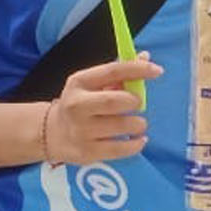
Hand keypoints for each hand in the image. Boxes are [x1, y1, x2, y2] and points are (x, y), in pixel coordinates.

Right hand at [46, 57, 163, 163]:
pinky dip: (136, 144)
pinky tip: (138, 140)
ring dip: (138, 124)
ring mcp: (80, 131)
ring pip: (121, 126)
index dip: (137, 69)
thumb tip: (145, 57)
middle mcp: (76, 106)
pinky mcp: (87, 152)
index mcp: (79, 82)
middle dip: (134, 102)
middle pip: (115, 101)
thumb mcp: (92, 84)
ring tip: (137, 124)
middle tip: (137, 105)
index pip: (112, 71)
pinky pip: (121, 149)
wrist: (52, 133)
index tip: (157, 71)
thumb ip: (119, 73)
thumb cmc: (82, 103)